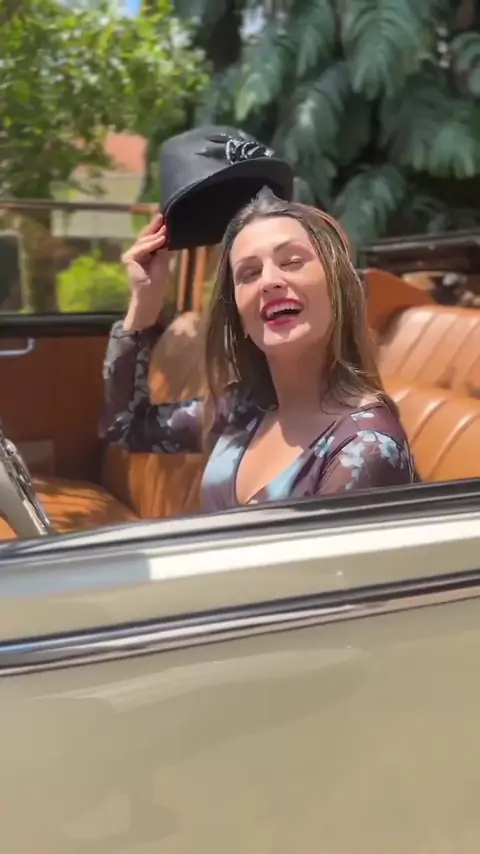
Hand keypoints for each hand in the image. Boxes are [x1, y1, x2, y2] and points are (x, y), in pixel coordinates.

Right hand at [122, 212, 170, 330]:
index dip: (157, 226)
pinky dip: (151, 244)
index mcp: (146, 251)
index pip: (151, 236)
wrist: (152, 295)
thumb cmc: (159, 281)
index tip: (164, 216)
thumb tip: (166, 231)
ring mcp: (132, 254)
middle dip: (155, 226)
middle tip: (163, 216)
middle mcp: (137, 251)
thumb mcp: (164, 259)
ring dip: (155, 235)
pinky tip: (160, 240)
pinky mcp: (128, 258)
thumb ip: (163, 246)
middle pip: (146, 235)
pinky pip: (141, 248)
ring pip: (144, 240)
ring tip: (166, 229)